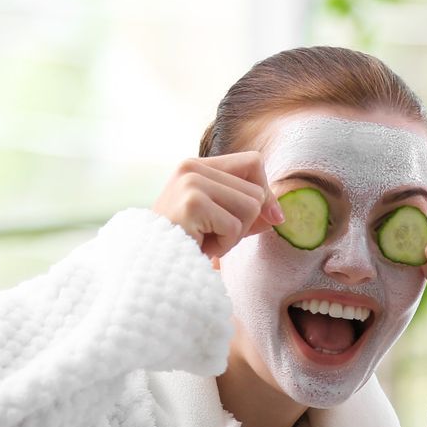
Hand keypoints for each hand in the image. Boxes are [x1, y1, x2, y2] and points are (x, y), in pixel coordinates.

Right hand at [152, 151, 282, 261]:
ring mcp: (191, 182)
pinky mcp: (193, 203)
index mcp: (197, 165)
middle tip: (214, 236)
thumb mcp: (219, 222)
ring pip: (251, 208)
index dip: (266, 191)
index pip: (253, 162)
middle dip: (245, 223)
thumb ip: (248, 212)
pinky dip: (224, 245)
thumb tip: (278, 214)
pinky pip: (234, 227)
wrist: (147, 264)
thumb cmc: (184, 243)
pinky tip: (200, 246)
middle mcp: (192, 167)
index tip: (270, 217)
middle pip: (256, 192)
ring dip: (234, 236)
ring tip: (206, 240)